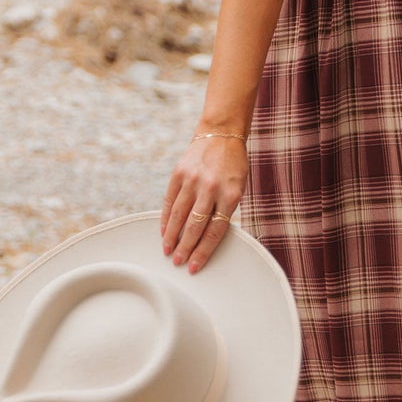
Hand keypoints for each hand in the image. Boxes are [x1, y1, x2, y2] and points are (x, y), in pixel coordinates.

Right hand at [161, 131, 248, 274]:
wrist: (221, 135)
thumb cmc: (233, 166)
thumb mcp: (237, 188)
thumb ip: (224, 210)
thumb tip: (207, 237)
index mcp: (230, 195)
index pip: (215, 231)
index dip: (204, 251)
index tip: (195, 266)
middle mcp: (211, 188)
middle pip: (195, 226)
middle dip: (185, 248)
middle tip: (178, 263)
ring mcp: (193, 180)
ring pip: (179, 215)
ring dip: (171, 236)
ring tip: (167, 251)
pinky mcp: (179, 173)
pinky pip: (170, 200)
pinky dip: (165, 218)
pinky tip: (163, 231)